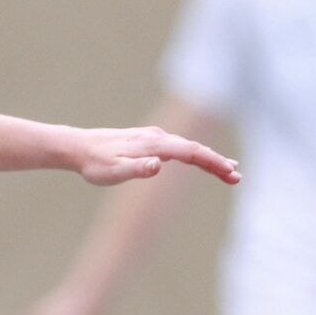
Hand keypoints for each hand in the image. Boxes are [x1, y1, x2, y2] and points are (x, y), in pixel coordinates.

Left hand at [67, 127, 238, 188]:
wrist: (78, 147)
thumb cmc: (95, 164)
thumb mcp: (112, 172)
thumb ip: (136, 169)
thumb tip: (159, 165)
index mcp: (154, 145)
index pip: (192, 152)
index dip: (213, 162)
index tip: (230, 173)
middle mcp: (158, 137)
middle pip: (195, 148)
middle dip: (217, 162)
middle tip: (237, 177)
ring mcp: (154, 137)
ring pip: (188, 147)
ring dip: (209, 159)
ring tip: (229, 171)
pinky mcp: (149, 140)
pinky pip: (178, 146)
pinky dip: (195, 154)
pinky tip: (200, 159)